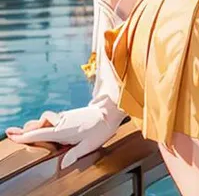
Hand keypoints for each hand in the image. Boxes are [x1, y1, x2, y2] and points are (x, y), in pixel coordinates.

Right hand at [5, 98, 123, 168]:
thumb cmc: (100, 129)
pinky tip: (42, 126)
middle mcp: (62, 122)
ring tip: (24, 130)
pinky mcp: (69, 115)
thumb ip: (74, 154)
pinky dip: (44, 123)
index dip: (26, 135)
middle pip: (39, 125)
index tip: (13, 135)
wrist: (109, 111)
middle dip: (25, 129)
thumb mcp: (88, 145)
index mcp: (63, 130)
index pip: (40, 134)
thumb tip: (62, 165)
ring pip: (45, 121)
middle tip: (11, 132)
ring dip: (35, 125)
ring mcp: (65, 117)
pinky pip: (53, 119)